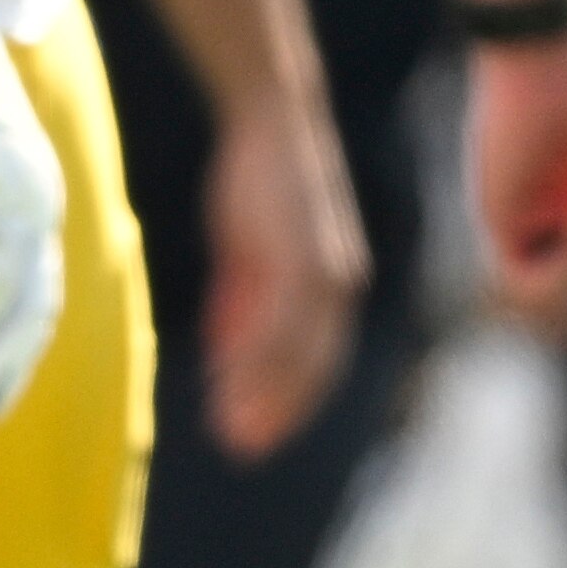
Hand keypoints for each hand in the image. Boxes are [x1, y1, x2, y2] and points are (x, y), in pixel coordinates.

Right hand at [201, 90, 369, 458]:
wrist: (274, 118)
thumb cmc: (261, 179)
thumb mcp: (251, 247)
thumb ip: (245, 296)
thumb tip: (226, 343)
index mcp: (334, 285)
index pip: (319, 361)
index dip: (290, 401)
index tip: (258, 434)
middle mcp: (340, 286)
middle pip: (313, 370)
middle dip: (277, 413)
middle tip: (242, 449)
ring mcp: (325, 275)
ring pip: (296, 356)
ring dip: (262, 396)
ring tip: (229, 428)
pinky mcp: (303, 260)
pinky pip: (278, 325)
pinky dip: (254, 358)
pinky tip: (226, 378)